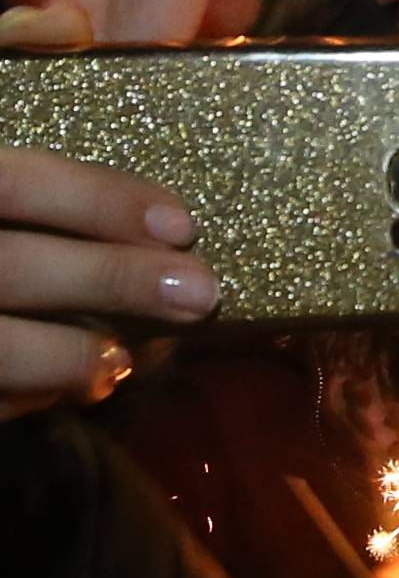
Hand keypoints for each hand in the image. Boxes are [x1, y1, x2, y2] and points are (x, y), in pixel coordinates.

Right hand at [0, 145, 219, 416]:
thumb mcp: (2, 201)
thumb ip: (37, 200)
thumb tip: (146, 211)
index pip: (14, 182)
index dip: (98, 200)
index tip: (179, 223)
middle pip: (12, 265)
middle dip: (112, 278)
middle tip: (200, 292)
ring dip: (71, 355)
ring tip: (124, 360)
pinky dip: (29, 395)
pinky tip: (70, 388)